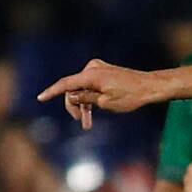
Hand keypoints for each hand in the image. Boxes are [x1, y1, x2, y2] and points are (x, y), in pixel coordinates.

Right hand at [37, 59, 163, 128]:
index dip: (52, 92)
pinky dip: (89, 98)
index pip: (66, 84)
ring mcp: (98, 69)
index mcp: (91, 75)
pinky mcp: (103, 72)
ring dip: (83, 105)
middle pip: (74, 88)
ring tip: (87, 123)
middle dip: (75, 106)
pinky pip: (90, 85)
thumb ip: (85, 99)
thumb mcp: (106, 103)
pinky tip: (91, 113)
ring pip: (82, 88)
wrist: (150, 87)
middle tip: (82, 123)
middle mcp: (92, 68)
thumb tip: (71, 97)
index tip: (40, 98)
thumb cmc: (130, 96)